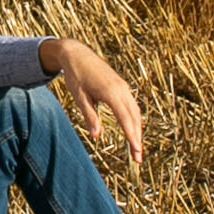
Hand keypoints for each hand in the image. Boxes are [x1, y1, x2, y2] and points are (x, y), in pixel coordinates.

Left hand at [41, 34, 144, 165]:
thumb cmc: (76, 76)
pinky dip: (134, 120)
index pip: (125, 119)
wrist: (77, 54)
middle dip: (137, 138)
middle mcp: (121, 89)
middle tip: (138, 159)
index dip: (132, 137)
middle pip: (134, 118)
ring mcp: (123, 87)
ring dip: (137, 130)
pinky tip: (132, 130)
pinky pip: (132, 106)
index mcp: (111, 92)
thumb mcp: (79, 97)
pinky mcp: (122, 86)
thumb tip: (97, 136)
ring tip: (136, 149)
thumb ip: (89, 116)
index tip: (136, 152)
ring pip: (135, 112)